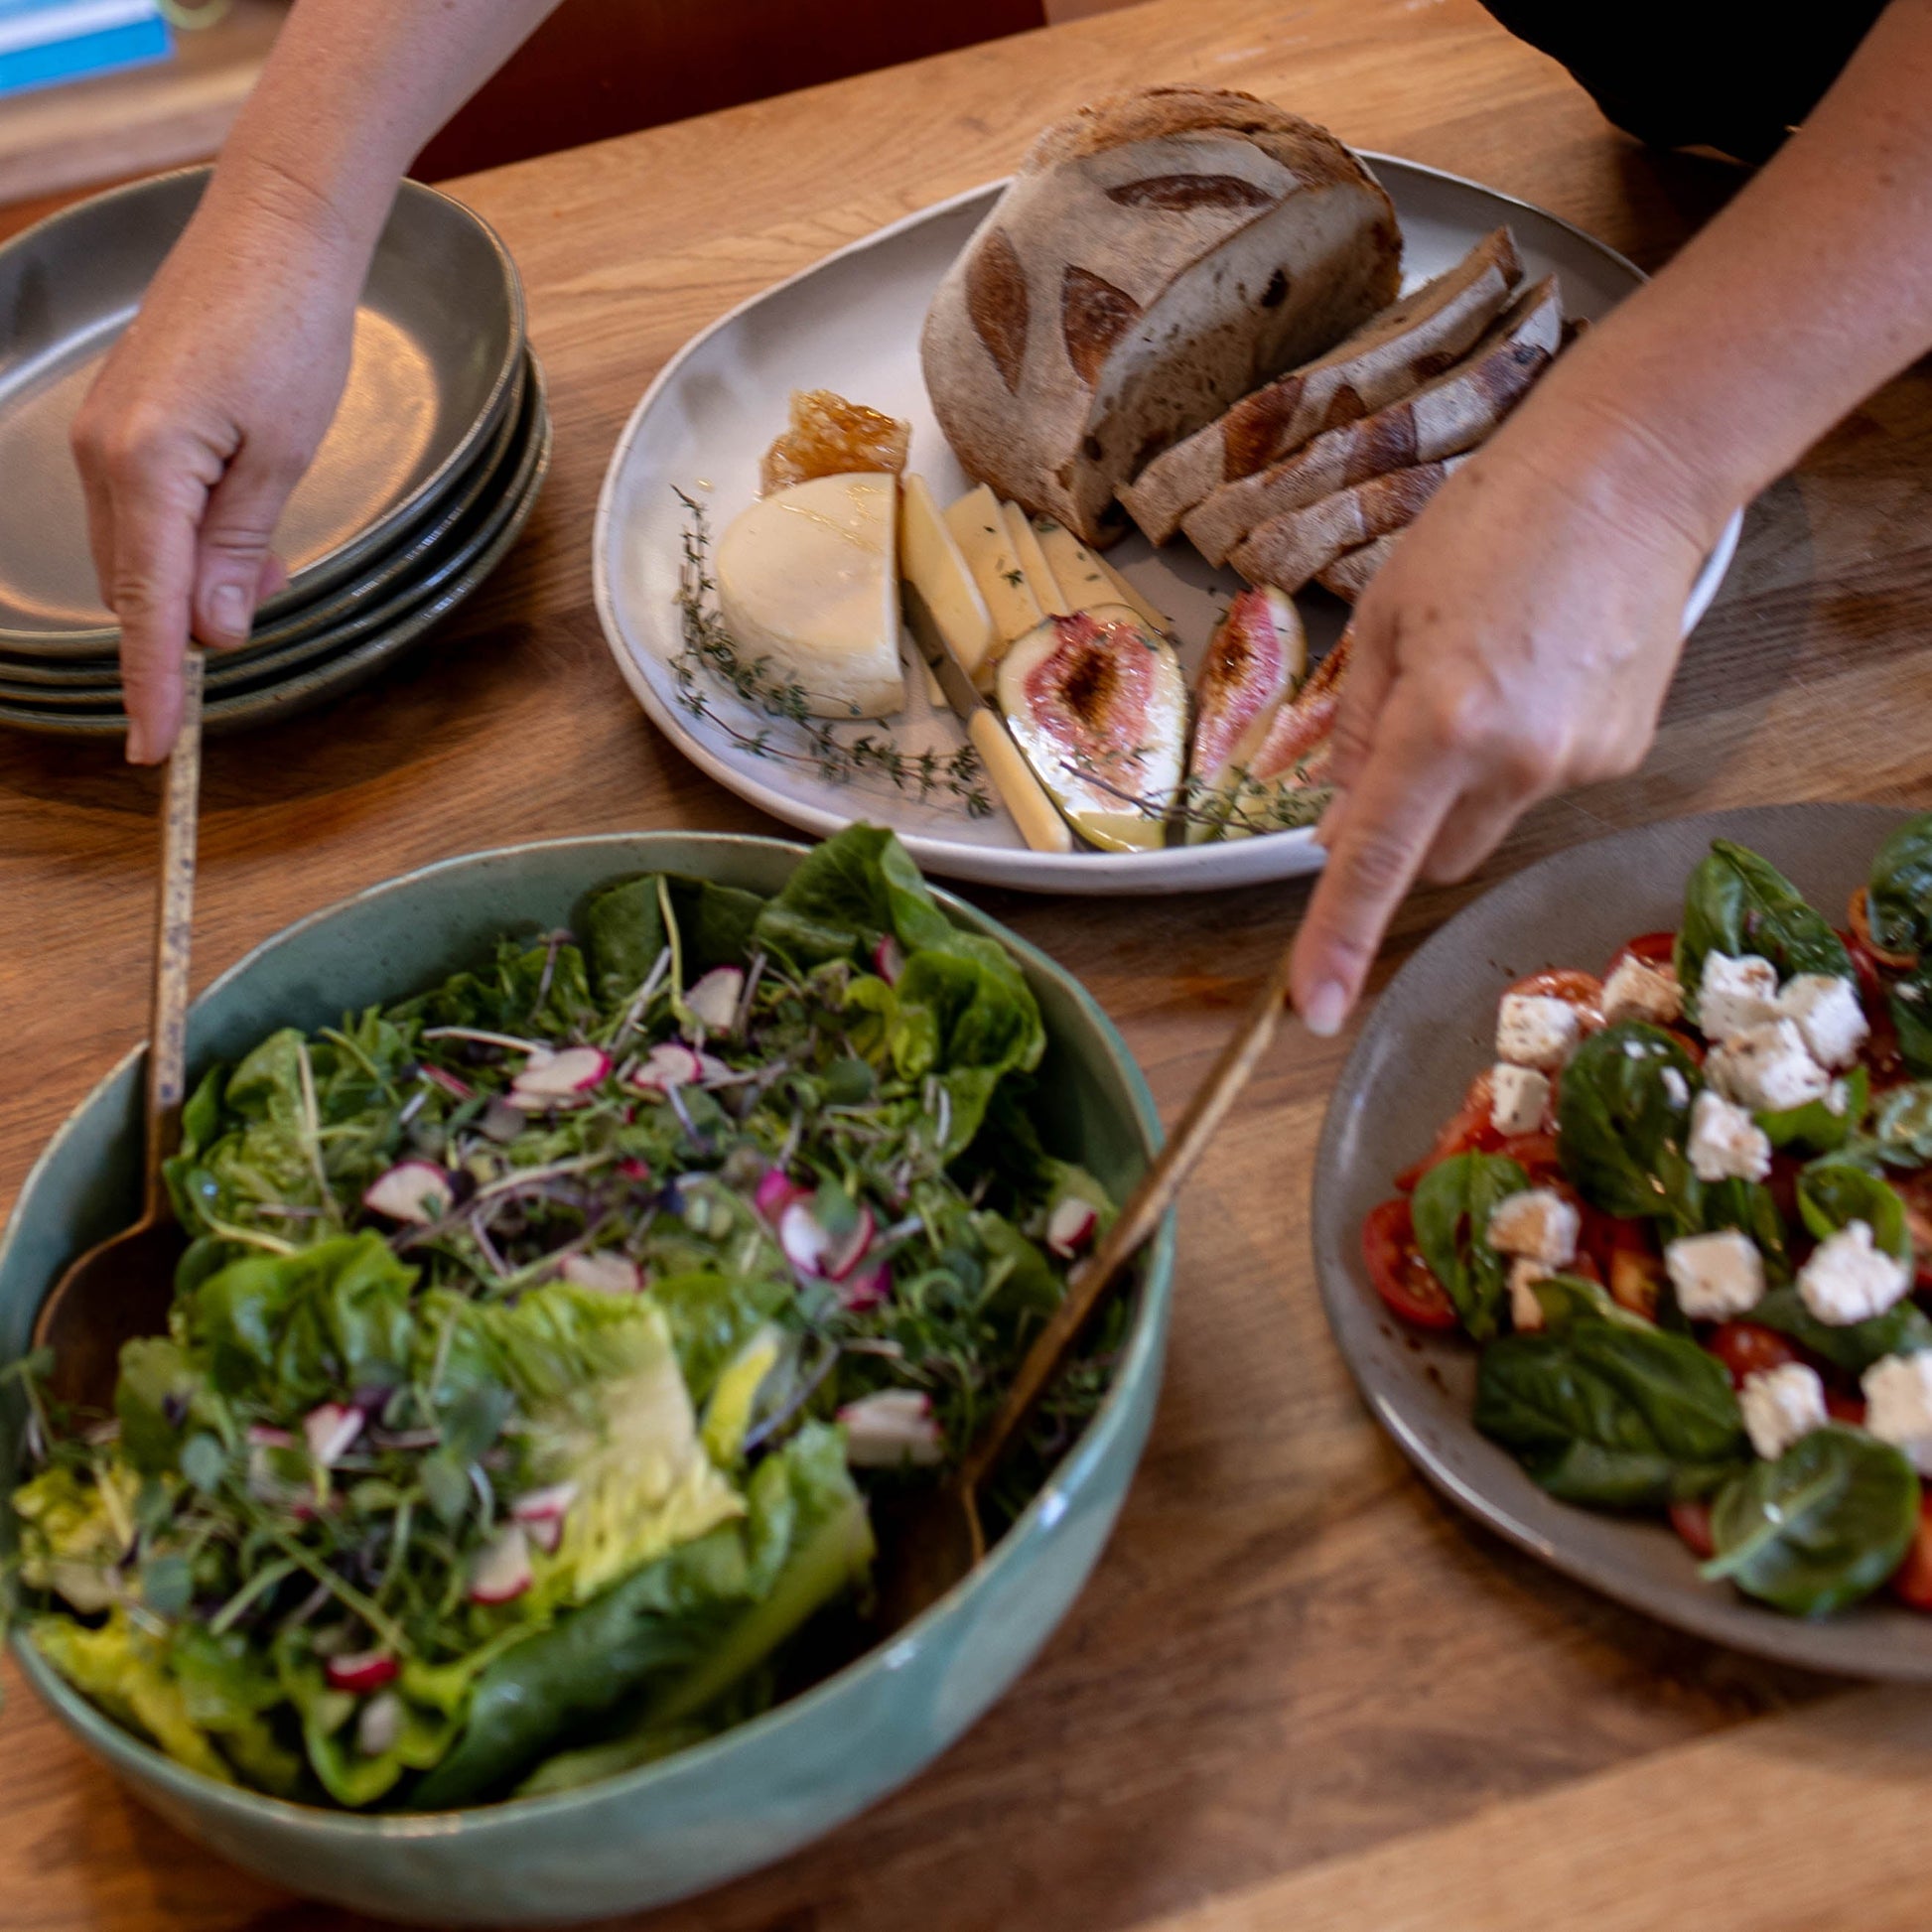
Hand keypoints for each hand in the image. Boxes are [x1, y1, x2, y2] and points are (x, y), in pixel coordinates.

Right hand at [71, 165, 366, 761]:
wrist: (274, 232)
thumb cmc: (290, 330)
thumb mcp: (284, 456)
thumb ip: (242, 550)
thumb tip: (215, 631)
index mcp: (144, 466)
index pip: (146, 609)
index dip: (155, 686)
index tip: (155, 752)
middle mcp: (104, 455)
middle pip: (140, 586)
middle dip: (197, 617)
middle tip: (270, 593)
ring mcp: (103, 436)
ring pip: (144, 553)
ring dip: (200, 575)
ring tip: (268, 552)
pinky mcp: (122, 422)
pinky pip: (146, 512)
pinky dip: (191, 538)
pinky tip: (240, 525)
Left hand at [1288, 421, 1718, 1035]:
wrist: (1633, 473)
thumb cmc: (1490, 523)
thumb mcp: (1387, 617)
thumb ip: (1356, 732)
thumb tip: (1340, 826)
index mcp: (1442, 723)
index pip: (1377, 861)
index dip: (1338, 939)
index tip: (1313, 1007)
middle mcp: (1517, 761)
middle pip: (1435, 857)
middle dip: (1405, 831)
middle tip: (1403, 743)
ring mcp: (1580, 762)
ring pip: (1490, 821)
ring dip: (1466, 784)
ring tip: (1489, 673)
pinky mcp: (1623, 751)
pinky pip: (1544, 782)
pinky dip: (1522, 752)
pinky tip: (1540, 671)